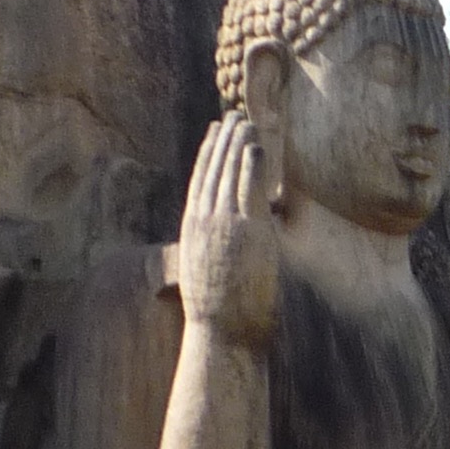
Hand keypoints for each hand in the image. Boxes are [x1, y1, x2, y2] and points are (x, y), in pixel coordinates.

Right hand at [176, 116, 280, 346]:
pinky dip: (252, 166)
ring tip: (246, 123)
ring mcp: (223, 224)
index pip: (199, 182)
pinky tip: (257, 147)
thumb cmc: (218, 313)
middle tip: (229, 117)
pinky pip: (249, 190)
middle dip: (222, 142)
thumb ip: (213, 254)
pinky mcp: (245, 231)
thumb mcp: (207, 276)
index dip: (206, 155)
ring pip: (229, 175)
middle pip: (212, 171)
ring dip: (238, 146)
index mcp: (193, 230)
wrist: (220, 331)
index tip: (212, 134)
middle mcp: (204, 221)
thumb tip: (219, 251)